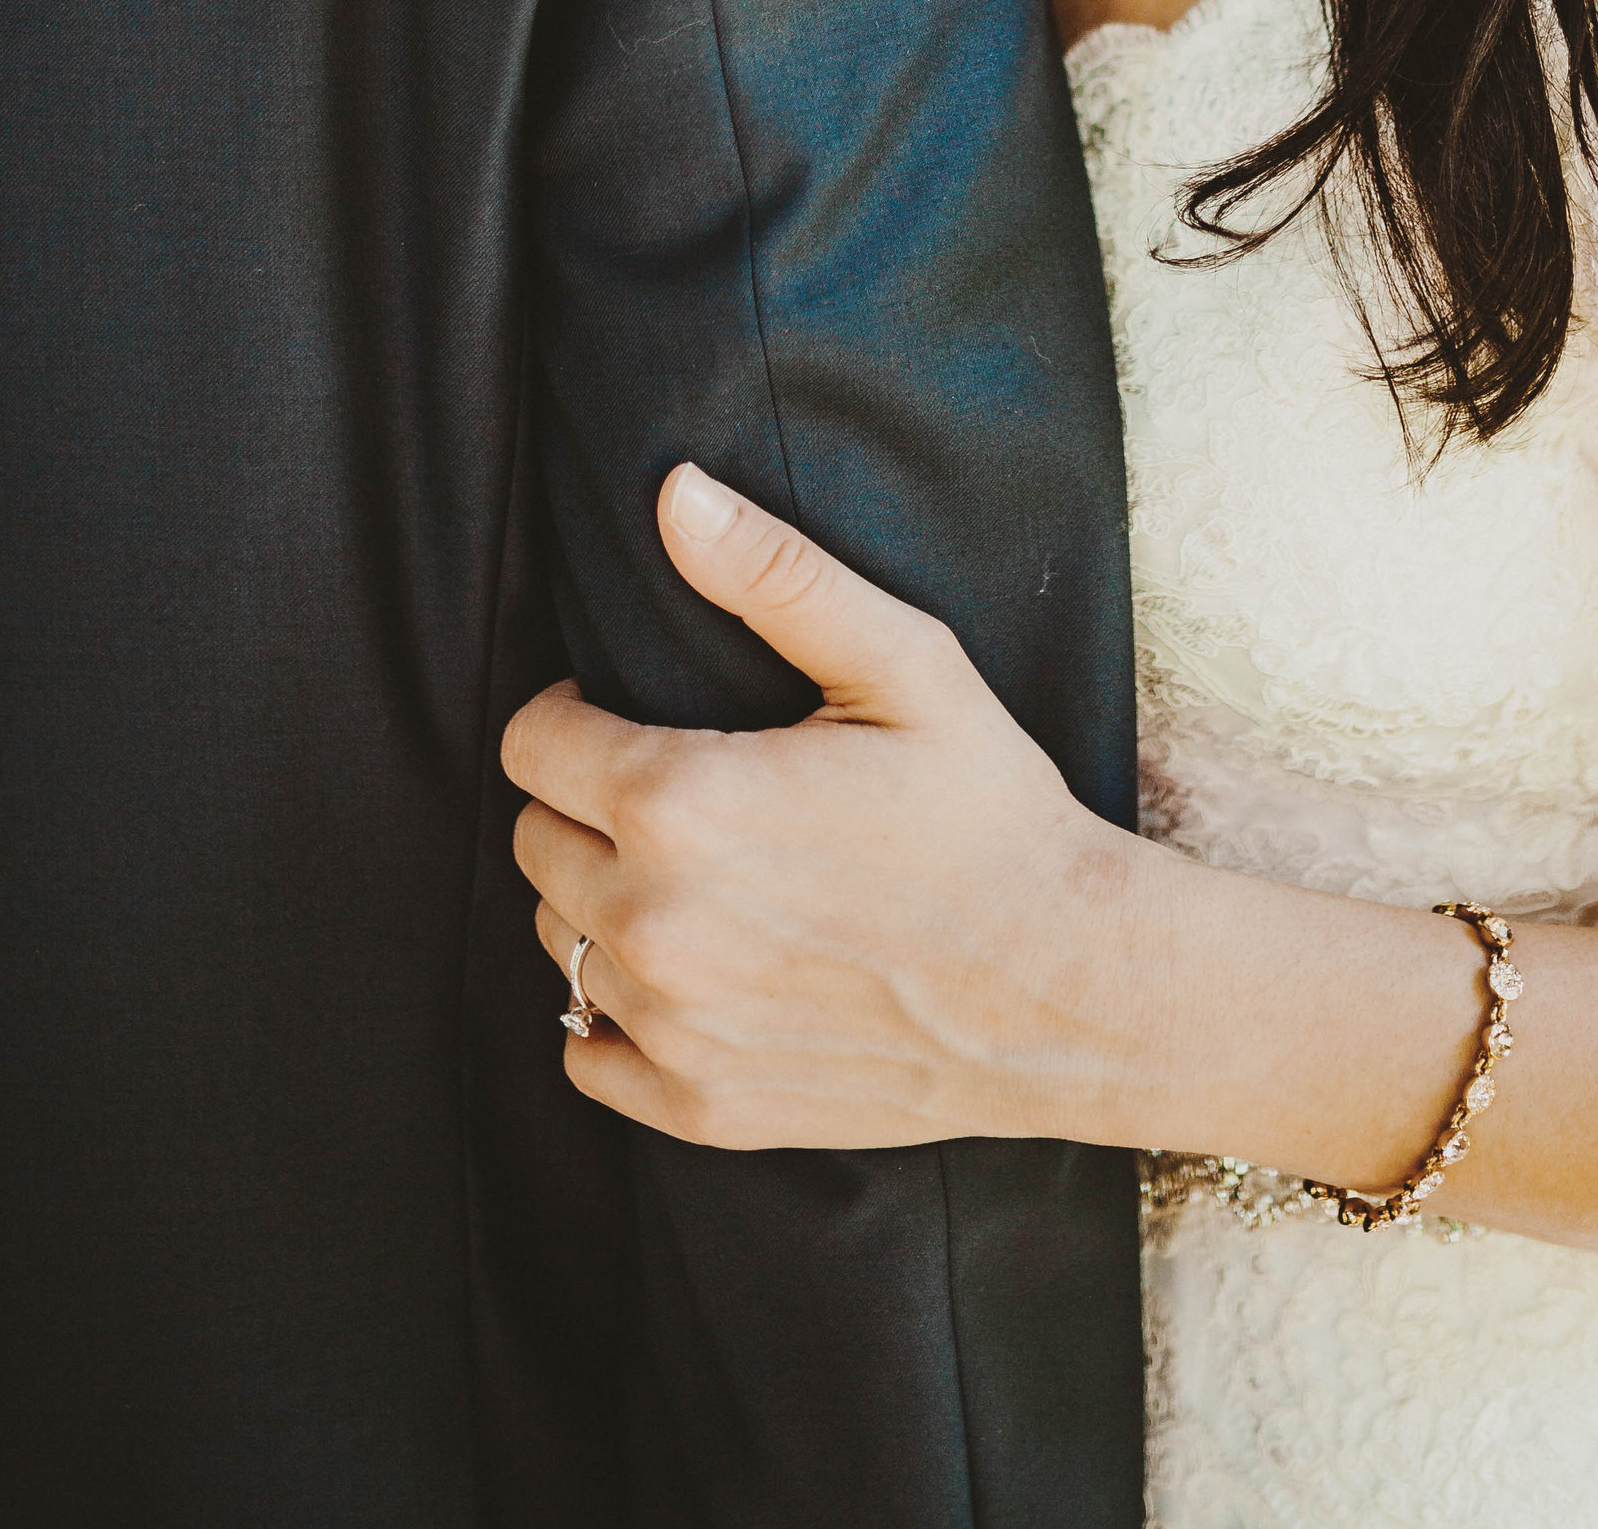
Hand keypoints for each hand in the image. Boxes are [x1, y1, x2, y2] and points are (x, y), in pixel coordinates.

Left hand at [502, 465, 1137, 1149]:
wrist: (1068, 987)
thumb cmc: (990, 812)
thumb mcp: (901, 665)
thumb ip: (774, 573)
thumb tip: (674, 493)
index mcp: (682, 801)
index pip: (530, 745)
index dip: (574, 714)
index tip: (632, 713)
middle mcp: (653, 922)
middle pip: (532, 839)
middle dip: (587, 802)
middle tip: (684, 791)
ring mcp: (670, 1026)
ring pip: (556, 940)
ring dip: (604, 901)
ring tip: (704, 875)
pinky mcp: (697, 1105)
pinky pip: (583, 1051)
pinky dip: (617, 1013)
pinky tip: (698, 970)